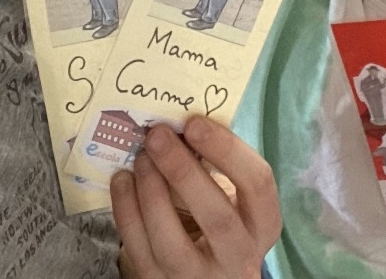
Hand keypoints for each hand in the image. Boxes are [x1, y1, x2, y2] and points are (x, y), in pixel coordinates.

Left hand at [110, 118, 280, 278]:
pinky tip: (122, 180)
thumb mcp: (229, 195)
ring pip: (172, 242)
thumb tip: (178, 125)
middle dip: (183, 171)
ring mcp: (200, 278)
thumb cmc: (216, 216)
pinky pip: (140, 250)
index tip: (194, 123)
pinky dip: (127, 211)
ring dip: (151, 192)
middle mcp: (238, 258)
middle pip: (217, 217)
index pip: (258, 185)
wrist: (203, 271)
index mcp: (262, 224)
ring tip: (140, 157)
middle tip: (156, 135)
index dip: (227, 150)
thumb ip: (213, 164)